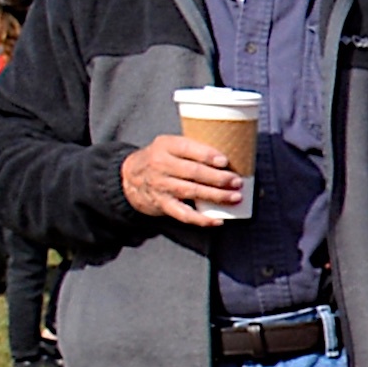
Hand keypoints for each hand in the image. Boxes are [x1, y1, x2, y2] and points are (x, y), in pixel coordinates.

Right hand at [119, 133, 245, 226]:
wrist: (130, 177)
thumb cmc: (162, 159)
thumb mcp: (171, 146)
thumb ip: (194, 149)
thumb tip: (233, 158)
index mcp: (166, 145)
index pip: (187, 148)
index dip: (207, 155)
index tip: (225, 161)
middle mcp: (161, 164)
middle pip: (193, 172)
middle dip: (218, 178)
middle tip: (237, 181)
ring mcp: (161, 185)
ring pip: (191, 191)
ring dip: (216, 195)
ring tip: (235, 197)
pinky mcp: (162, 203)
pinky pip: (183, 214)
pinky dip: (201, 219)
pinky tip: (217, 221)